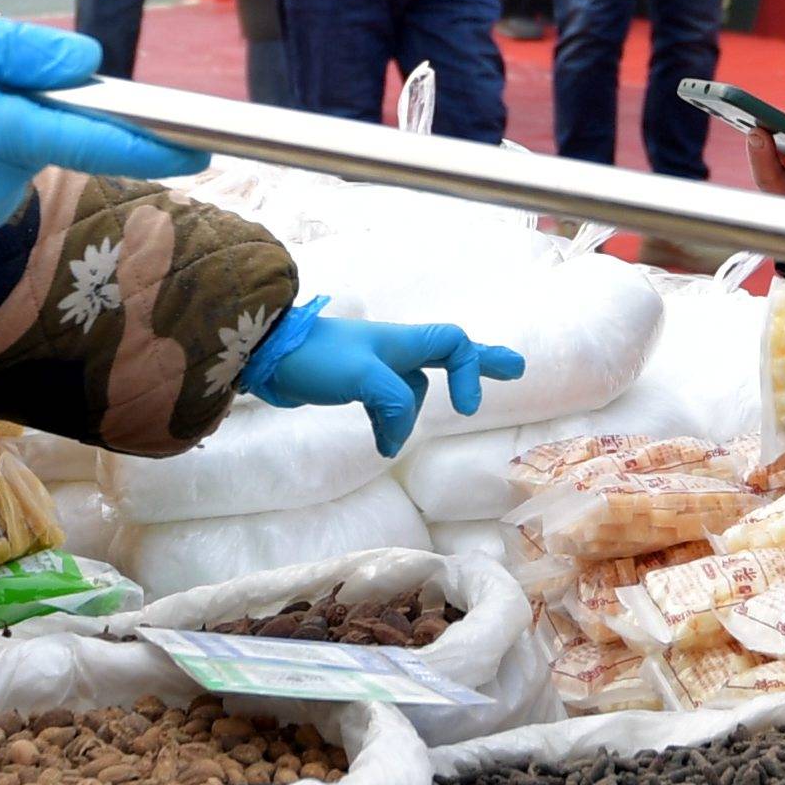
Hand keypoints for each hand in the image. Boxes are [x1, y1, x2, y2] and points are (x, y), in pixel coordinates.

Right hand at [0, 6, 206, 228]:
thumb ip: (28, 52)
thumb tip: (93, 66)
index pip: (91, 142)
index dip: (151, 147)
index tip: (201, 149)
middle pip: (64, 136)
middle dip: (49, 102)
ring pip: (39, 147)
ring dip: (20, 117)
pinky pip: (16, 161)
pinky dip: (3, 138)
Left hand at [245, 299, 525, 453]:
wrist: (267, 356)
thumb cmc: (317, 358)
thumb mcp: (363, 378)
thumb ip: (394, 402)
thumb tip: (399, 436)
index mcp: (403, 343)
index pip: (454, 345)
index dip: (472, 371)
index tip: (467, 409)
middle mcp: (396, 352)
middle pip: (450, 355)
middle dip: (482, 365)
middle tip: (517, 370)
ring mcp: (378, 367)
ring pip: (415, 390)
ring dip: (409, 418)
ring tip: (389, 442)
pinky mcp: (358, 385)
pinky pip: (390, 403)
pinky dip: (390, 424)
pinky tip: (382, 442)